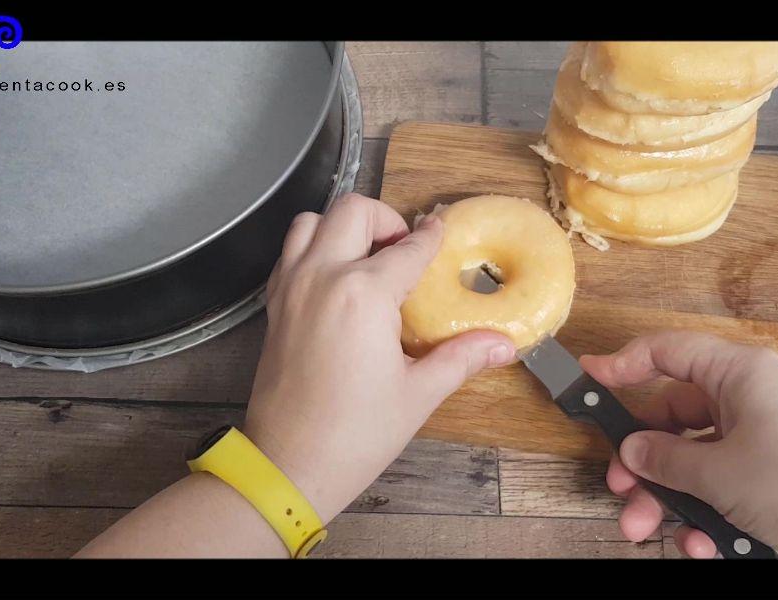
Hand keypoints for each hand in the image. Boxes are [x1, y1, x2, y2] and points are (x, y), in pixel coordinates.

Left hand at [243, 193, 514, 522]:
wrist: (289, 465)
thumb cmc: (354, 435)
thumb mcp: (418, 394)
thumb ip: (461, 357)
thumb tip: (503, 344)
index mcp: (363, 294)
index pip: (408, 248)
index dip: (431, 238)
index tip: (441, 233)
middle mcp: (322, 277)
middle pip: (353, 211)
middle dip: (385, 220)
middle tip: (404, 250)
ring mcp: (291, 287)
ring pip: (311, 221)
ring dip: (342, 227)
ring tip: (367, 257)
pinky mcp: (274, 305)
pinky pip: (290, 252)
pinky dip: (313, 248)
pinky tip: (337, 280)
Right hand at [579, 330, 777, 558]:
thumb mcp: (720, 473)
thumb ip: (665, 460)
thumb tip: (632, 451)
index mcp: (740, 376)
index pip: (669, 353)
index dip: (623, 363)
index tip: (588, 378)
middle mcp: (750, 402)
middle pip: (673, 419)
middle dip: (643, 462)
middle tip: (620, 488)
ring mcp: (763, 443)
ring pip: (694, 463)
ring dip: (668, 499)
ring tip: (649, 529)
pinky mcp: (774, 481)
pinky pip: (722, 490)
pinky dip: (705, 517)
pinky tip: (703, 544)